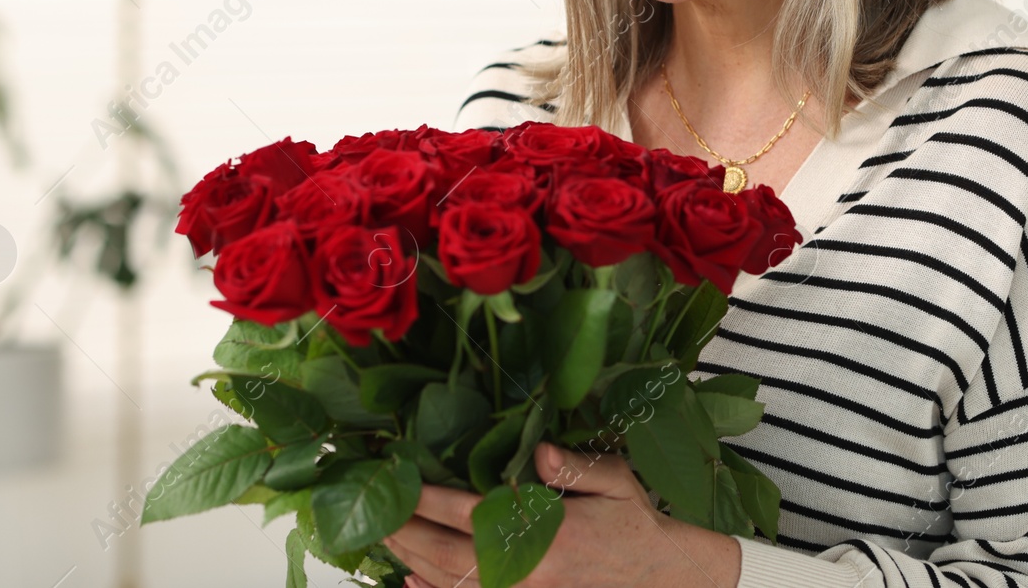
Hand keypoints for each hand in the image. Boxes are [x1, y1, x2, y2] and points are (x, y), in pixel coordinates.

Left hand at [382, 441, 741, 587]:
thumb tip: (541, 452)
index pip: (469, 515)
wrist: (660, 577)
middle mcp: (525, 573)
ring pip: (450, 581)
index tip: (397, 480)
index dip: (428, 499)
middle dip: (404, 532)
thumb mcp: (616, 483)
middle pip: (446, 554)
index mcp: (545, 536)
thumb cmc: (635, 522)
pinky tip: (410, 578)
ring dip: (410, 558)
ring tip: (379, 535)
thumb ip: (576, 469)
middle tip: (367, 511)